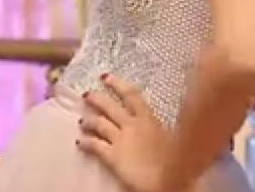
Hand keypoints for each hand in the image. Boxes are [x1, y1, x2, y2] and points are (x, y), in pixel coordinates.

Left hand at [76, 74, 175, 191]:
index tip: (106, 77)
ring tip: (81, 121)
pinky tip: (79, 142)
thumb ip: (162, 126)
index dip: (117, 84)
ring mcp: (121, 139)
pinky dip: (85, 142)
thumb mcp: (173, 136)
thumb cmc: (175, 158)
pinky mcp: (112, 156)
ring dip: (89, 120)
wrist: (166, 178)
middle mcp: (132, 125)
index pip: (132, 95)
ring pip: (100, 124)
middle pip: (110, 107)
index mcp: (149, 118)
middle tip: (86, 94)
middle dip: (97, 99)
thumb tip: (164, 120)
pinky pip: (95, 145)